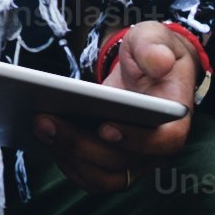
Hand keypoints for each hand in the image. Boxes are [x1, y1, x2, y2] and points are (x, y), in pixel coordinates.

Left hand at [31, 22, 195, 193]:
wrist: (146, 67)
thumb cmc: (150, 52)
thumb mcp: (155, 38)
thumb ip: (155, 46)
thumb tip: (158, 60)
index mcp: (174, 120)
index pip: (164, 141)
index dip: (137, 140)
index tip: (105, 128)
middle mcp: (156, 147)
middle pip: (122, 162)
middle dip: (81, 145)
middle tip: (44, 120)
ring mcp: (134, 158)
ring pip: (104, 176)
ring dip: (70, 157)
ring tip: (40, 126)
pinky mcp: (112, 159)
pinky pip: (91, 175)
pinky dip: (68, 163)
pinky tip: (44, 137)